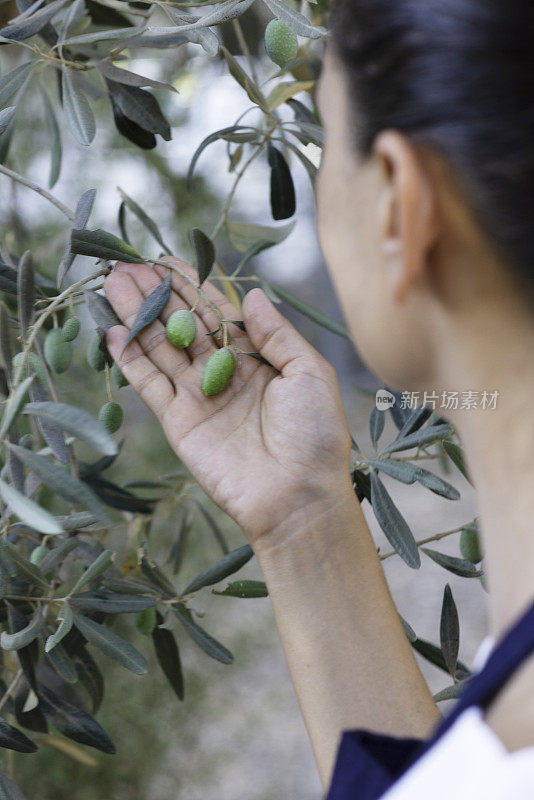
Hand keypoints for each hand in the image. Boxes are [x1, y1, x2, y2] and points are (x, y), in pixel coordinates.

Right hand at [103, 258, 353, 546]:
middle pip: (183, 326)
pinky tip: (113, 330)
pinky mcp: (179, 423)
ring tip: (114, 283)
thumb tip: (254, 294)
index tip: (167, 261)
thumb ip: (277, 333)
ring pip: (160, 348)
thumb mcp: (309, 373)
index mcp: (257, 360)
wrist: (298, 497)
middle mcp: (224, 374)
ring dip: (137, 317)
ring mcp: (199, 398)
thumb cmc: (315, 436)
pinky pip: (149, 385)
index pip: (218, 314)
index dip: (192, 287)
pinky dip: (130, 359)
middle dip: (157, 296)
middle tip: (129, 266)